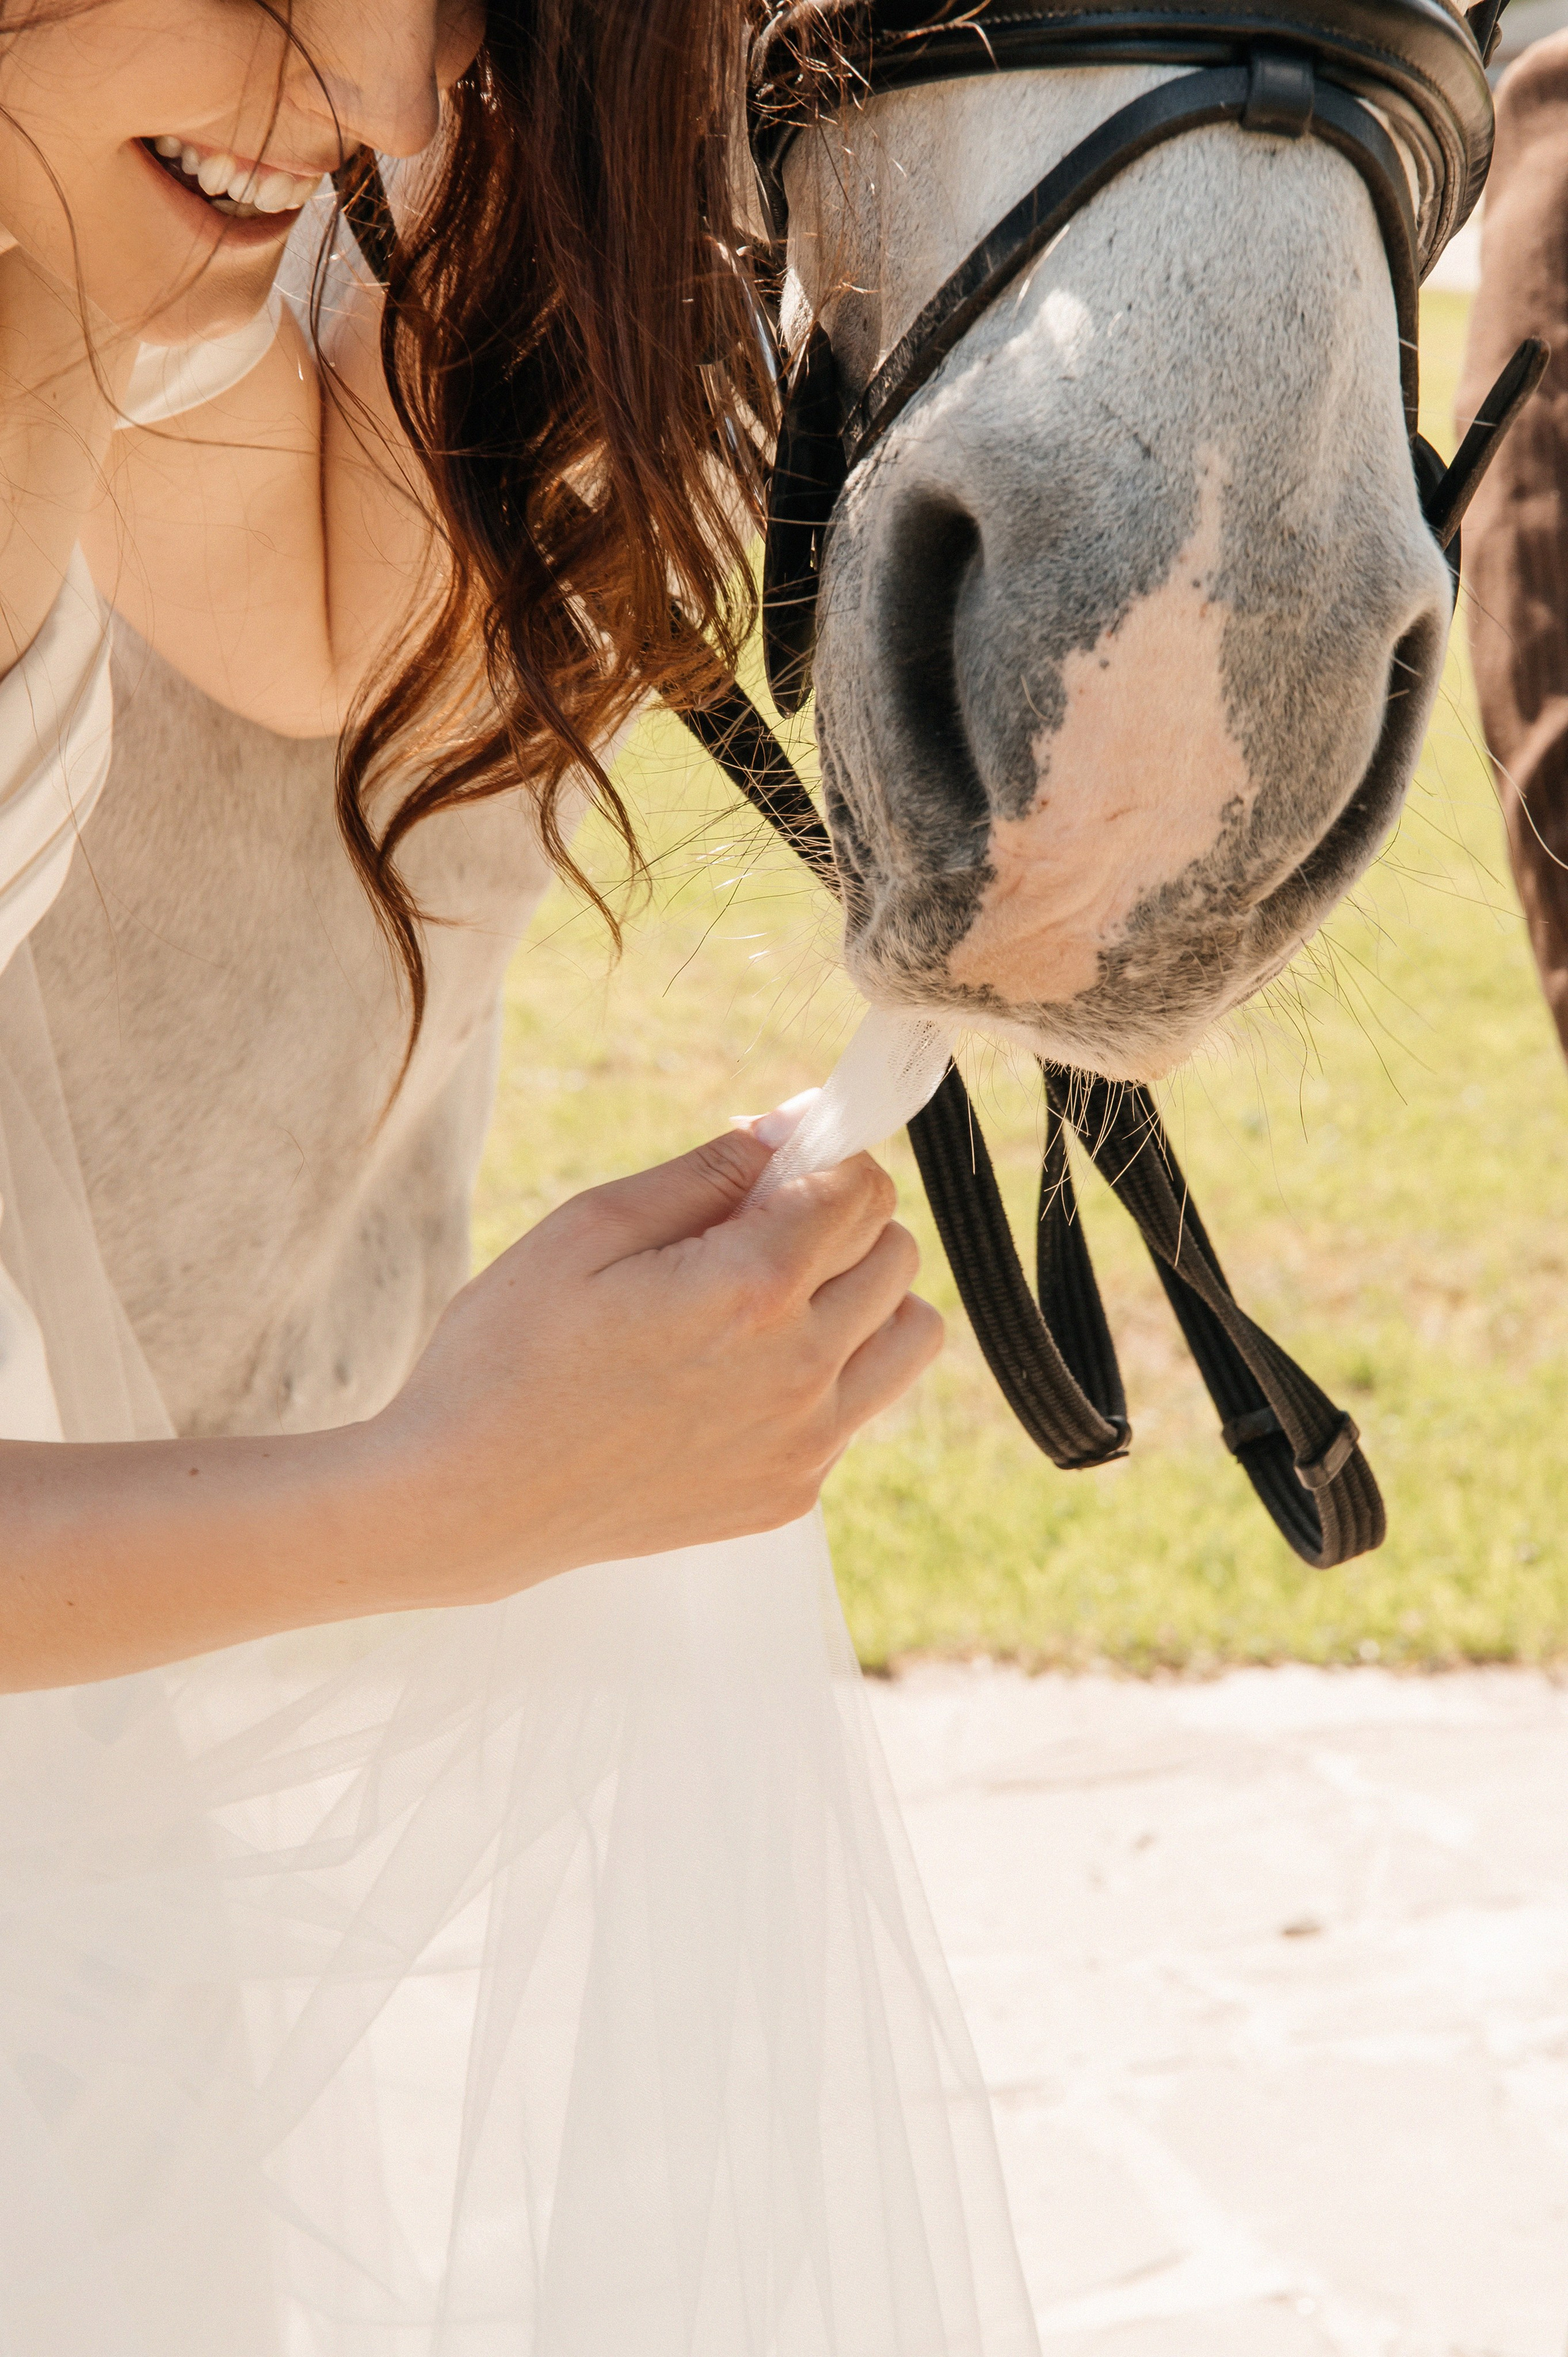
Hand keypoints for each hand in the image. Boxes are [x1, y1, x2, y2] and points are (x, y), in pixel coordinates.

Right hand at [371, 1128, 943, 1597]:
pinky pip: (859, 1409)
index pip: (862, 1189)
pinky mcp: (790, 1494)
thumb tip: (791, 1130)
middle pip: (897, 1253)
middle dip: (842, 1221)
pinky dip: (826, 1377)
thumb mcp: (589, 1228)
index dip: (824, 1157)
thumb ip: (706, 1173)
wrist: (467, 1502)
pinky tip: (736, 1379)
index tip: (775, 1164)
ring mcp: (803, 1443)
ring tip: (774, 1302)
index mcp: (750, 1288)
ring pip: (911, 1334)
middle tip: (759, 1230)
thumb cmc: (507, 1352)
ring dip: (863, 1299)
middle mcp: (798, 1370)